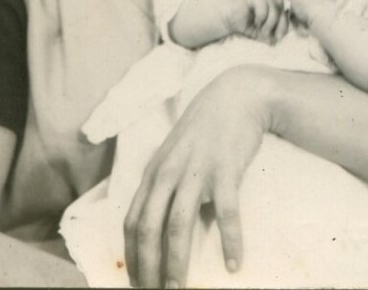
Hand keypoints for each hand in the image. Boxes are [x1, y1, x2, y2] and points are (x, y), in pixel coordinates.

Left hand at [124, 65, 271, 288]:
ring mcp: (196, 170)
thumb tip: (161, 230)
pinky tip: (234, 264)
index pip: (132, 221)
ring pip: (178, 225)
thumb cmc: (205, 130)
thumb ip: (165, 185)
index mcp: (154, 172)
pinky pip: (225, 212)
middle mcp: (168, 172)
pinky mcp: (225, 169)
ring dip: (176, 262)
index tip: (136, 283)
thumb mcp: (175, 155)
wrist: (236, 96)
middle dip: (148, 268)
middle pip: (148, 228)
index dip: (131, 256)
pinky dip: (229, 241)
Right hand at [225, 0, 280, 42]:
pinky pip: (263, 6)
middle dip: (277, 28)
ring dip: (269, 24)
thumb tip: (279, 40)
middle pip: (282, 14)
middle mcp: (272, 0)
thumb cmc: (249, 26)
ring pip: (274, 11)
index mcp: (277, 7)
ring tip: (261, 29)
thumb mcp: (263, 34)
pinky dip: (261, 17)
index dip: (284, 28)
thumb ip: (273, 36)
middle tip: (267, 35)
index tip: (277, 38)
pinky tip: (256, 21)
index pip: (287, 17)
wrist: (232, 20)